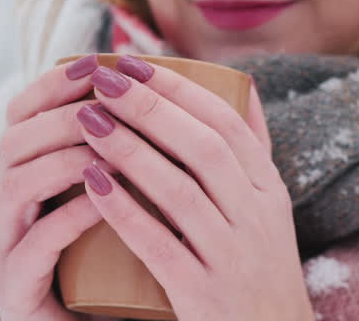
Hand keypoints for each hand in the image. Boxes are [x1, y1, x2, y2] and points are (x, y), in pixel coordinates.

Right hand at [0, 55, 108, 319]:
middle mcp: (8, 203)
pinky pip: (32, 246)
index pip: (24, 111)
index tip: (95, 62)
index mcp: (28, 173)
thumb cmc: (114, 263)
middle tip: (107, 105)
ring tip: (108, 150)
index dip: (53, 83)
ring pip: (15, 184)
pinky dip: (66, 219)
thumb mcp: (120, 198)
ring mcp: (6, 245)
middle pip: (15, 138)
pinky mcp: (15, 287)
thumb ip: (130, 150)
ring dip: (62, 159)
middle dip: (62, 115)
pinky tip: (101, 205)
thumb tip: (177, 88)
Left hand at [75, 56, 313, 320]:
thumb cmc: (258, 270)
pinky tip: (91, 184)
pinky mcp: (205, 296)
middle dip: (151, 108)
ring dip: (131, 151)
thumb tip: (243, 84)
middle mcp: (257, 220)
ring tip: (88, 122)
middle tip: (104, 81)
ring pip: (180, 193)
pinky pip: (160, 247)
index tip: (133, 63)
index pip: (227, 124)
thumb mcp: (270, 209)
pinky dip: (125, 213)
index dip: (179, 89)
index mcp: (269, 192)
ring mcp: (232, 258)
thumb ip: (253, 151)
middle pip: (204, 149)